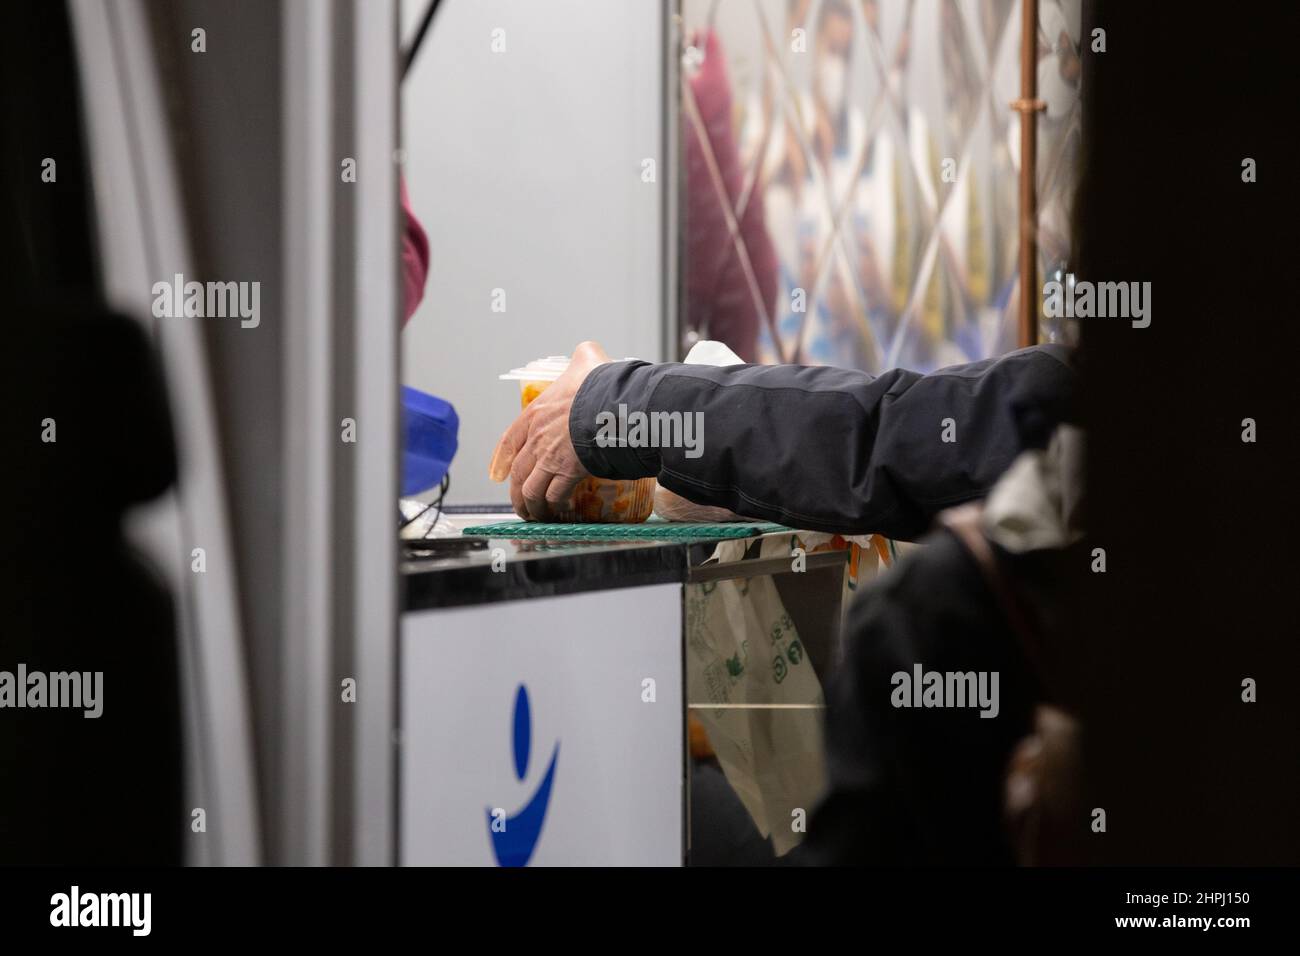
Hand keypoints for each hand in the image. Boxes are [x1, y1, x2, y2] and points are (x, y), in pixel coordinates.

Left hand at [488, 341, 609, 520]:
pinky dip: (552, 506)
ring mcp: (549, 458)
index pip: (509, 440)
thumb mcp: (586, 360)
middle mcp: (537, 439)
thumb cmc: (598, 384)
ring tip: (534, 515)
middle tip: (520, 503)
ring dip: (530, 505)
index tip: (499, 472)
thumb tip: (588, 350)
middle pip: (518, 471)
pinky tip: (556, 512)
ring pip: (530, 489)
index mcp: (535, 413)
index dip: (502, 459)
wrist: (610, 406)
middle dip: (516, 491)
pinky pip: (553, 496)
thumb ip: (583, 356)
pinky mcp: (567, 474)